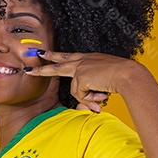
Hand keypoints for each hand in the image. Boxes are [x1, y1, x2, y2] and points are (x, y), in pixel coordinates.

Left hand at [27, 50, 146, 112]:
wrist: (128, 74)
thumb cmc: (123, 77)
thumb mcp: (105, 81)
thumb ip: (93, 89)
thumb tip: (88, 104)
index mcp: (89, 59)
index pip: (69, 56)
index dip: (56, 56)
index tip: (45, 53)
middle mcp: (83, 61)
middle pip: (58, 64)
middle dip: (43, 67)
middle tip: (29, 67)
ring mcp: (80, 68)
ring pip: (74, 89)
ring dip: (88, 97)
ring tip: (102, 95)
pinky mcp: (80, 77)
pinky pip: (80, 95)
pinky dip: (90, 98)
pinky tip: (100, 93)